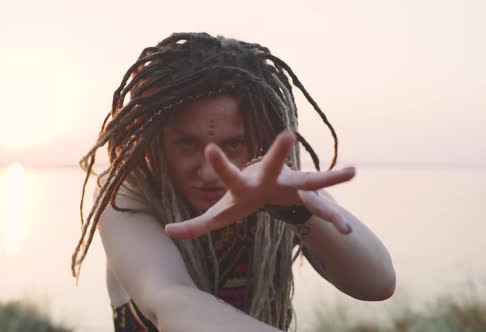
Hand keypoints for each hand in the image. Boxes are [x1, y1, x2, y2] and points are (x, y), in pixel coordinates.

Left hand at [165, 130, 355, 238]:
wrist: (268, 191)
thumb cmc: (241, 201)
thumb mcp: (218, 216)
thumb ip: (194, 225)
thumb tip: (167, 230)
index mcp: (243, 184)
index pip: (228, 174)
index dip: (219, 164)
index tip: (209, 147)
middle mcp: (268, 177)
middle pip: (271, 165)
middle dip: (278, 152)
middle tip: (287, 135)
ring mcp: (290, 183)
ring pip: (310, 179)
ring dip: (328, 177)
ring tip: (352, 173)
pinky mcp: (307, 194)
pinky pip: (325, 206)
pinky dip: (336, 216)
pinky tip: (349, 227)